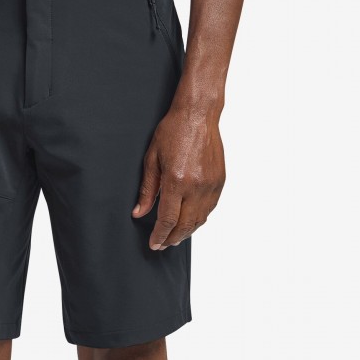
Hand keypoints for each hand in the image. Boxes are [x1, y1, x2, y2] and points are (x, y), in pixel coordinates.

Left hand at [132, 103, 225, 249]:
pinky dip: (199, 219)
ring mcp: (210, 185)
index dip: (159, 235)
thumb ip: (147, 190)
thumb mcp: (152, 159)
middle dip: (172, 239)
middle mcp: (196, 186)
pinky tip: (190, 222)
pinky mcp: (220, 181)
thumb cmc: (173, 132)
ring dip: (186, 232)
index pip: (167, 220)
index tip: (154, 244)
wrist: (198, 115)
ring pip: (199, 220)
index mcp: (177, 181)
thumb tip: (139, 212)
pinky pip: (210, 209)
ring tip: (174, 237)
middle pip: (185, 225)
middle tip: (162, 245)